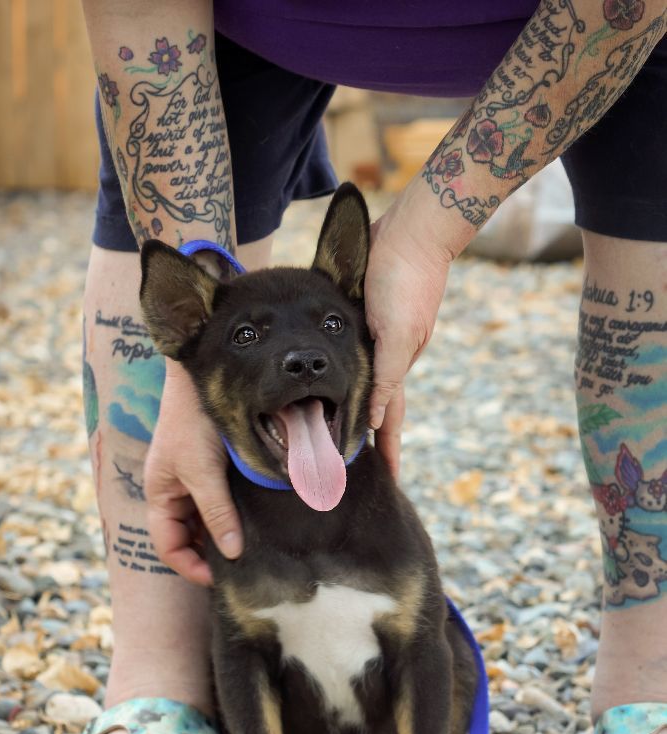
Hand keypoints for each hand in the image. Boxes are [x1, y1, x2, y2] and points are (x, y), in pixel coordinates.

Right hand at [144, 363, 242, 584]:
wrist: (206, 373)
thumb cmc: (193, 421)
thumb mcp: (202, 471)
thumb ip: (216, 512)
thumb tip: (232, 553)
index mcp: (161, 494)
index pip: (168, 546)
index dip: (190, 567)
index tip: (220, 578)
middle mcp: (177, 491)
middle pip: (190, 537)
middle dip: (212, 553)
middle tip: (244, 566)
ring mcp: (198, 480)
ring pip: (210, 521)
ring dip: (228, 534)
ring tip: (255, 547)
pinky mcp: (219, 468)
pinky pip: (226, 502)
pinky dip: (238, 515)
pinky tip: (259, 520)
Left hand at [365, 180, 454, 476]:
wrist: (414, 228)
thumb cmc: (403, 280)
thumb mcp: (396, 334)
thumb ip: (387, 378)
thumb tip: (378, 421)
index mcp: (397, 366)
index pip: (390, 420)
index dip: (388, 452)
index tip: (389, 483)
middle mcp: (389, 355)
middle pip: (378, 405)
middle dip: (372, 438)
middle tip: (360, 467)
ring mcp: (381, 335)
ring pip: (365, 380)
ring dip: (358, 407)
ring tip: (346, 432)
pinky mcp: (369, 313)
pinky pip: (356, 352)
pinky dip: (351, 372)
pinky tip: (340, 374)